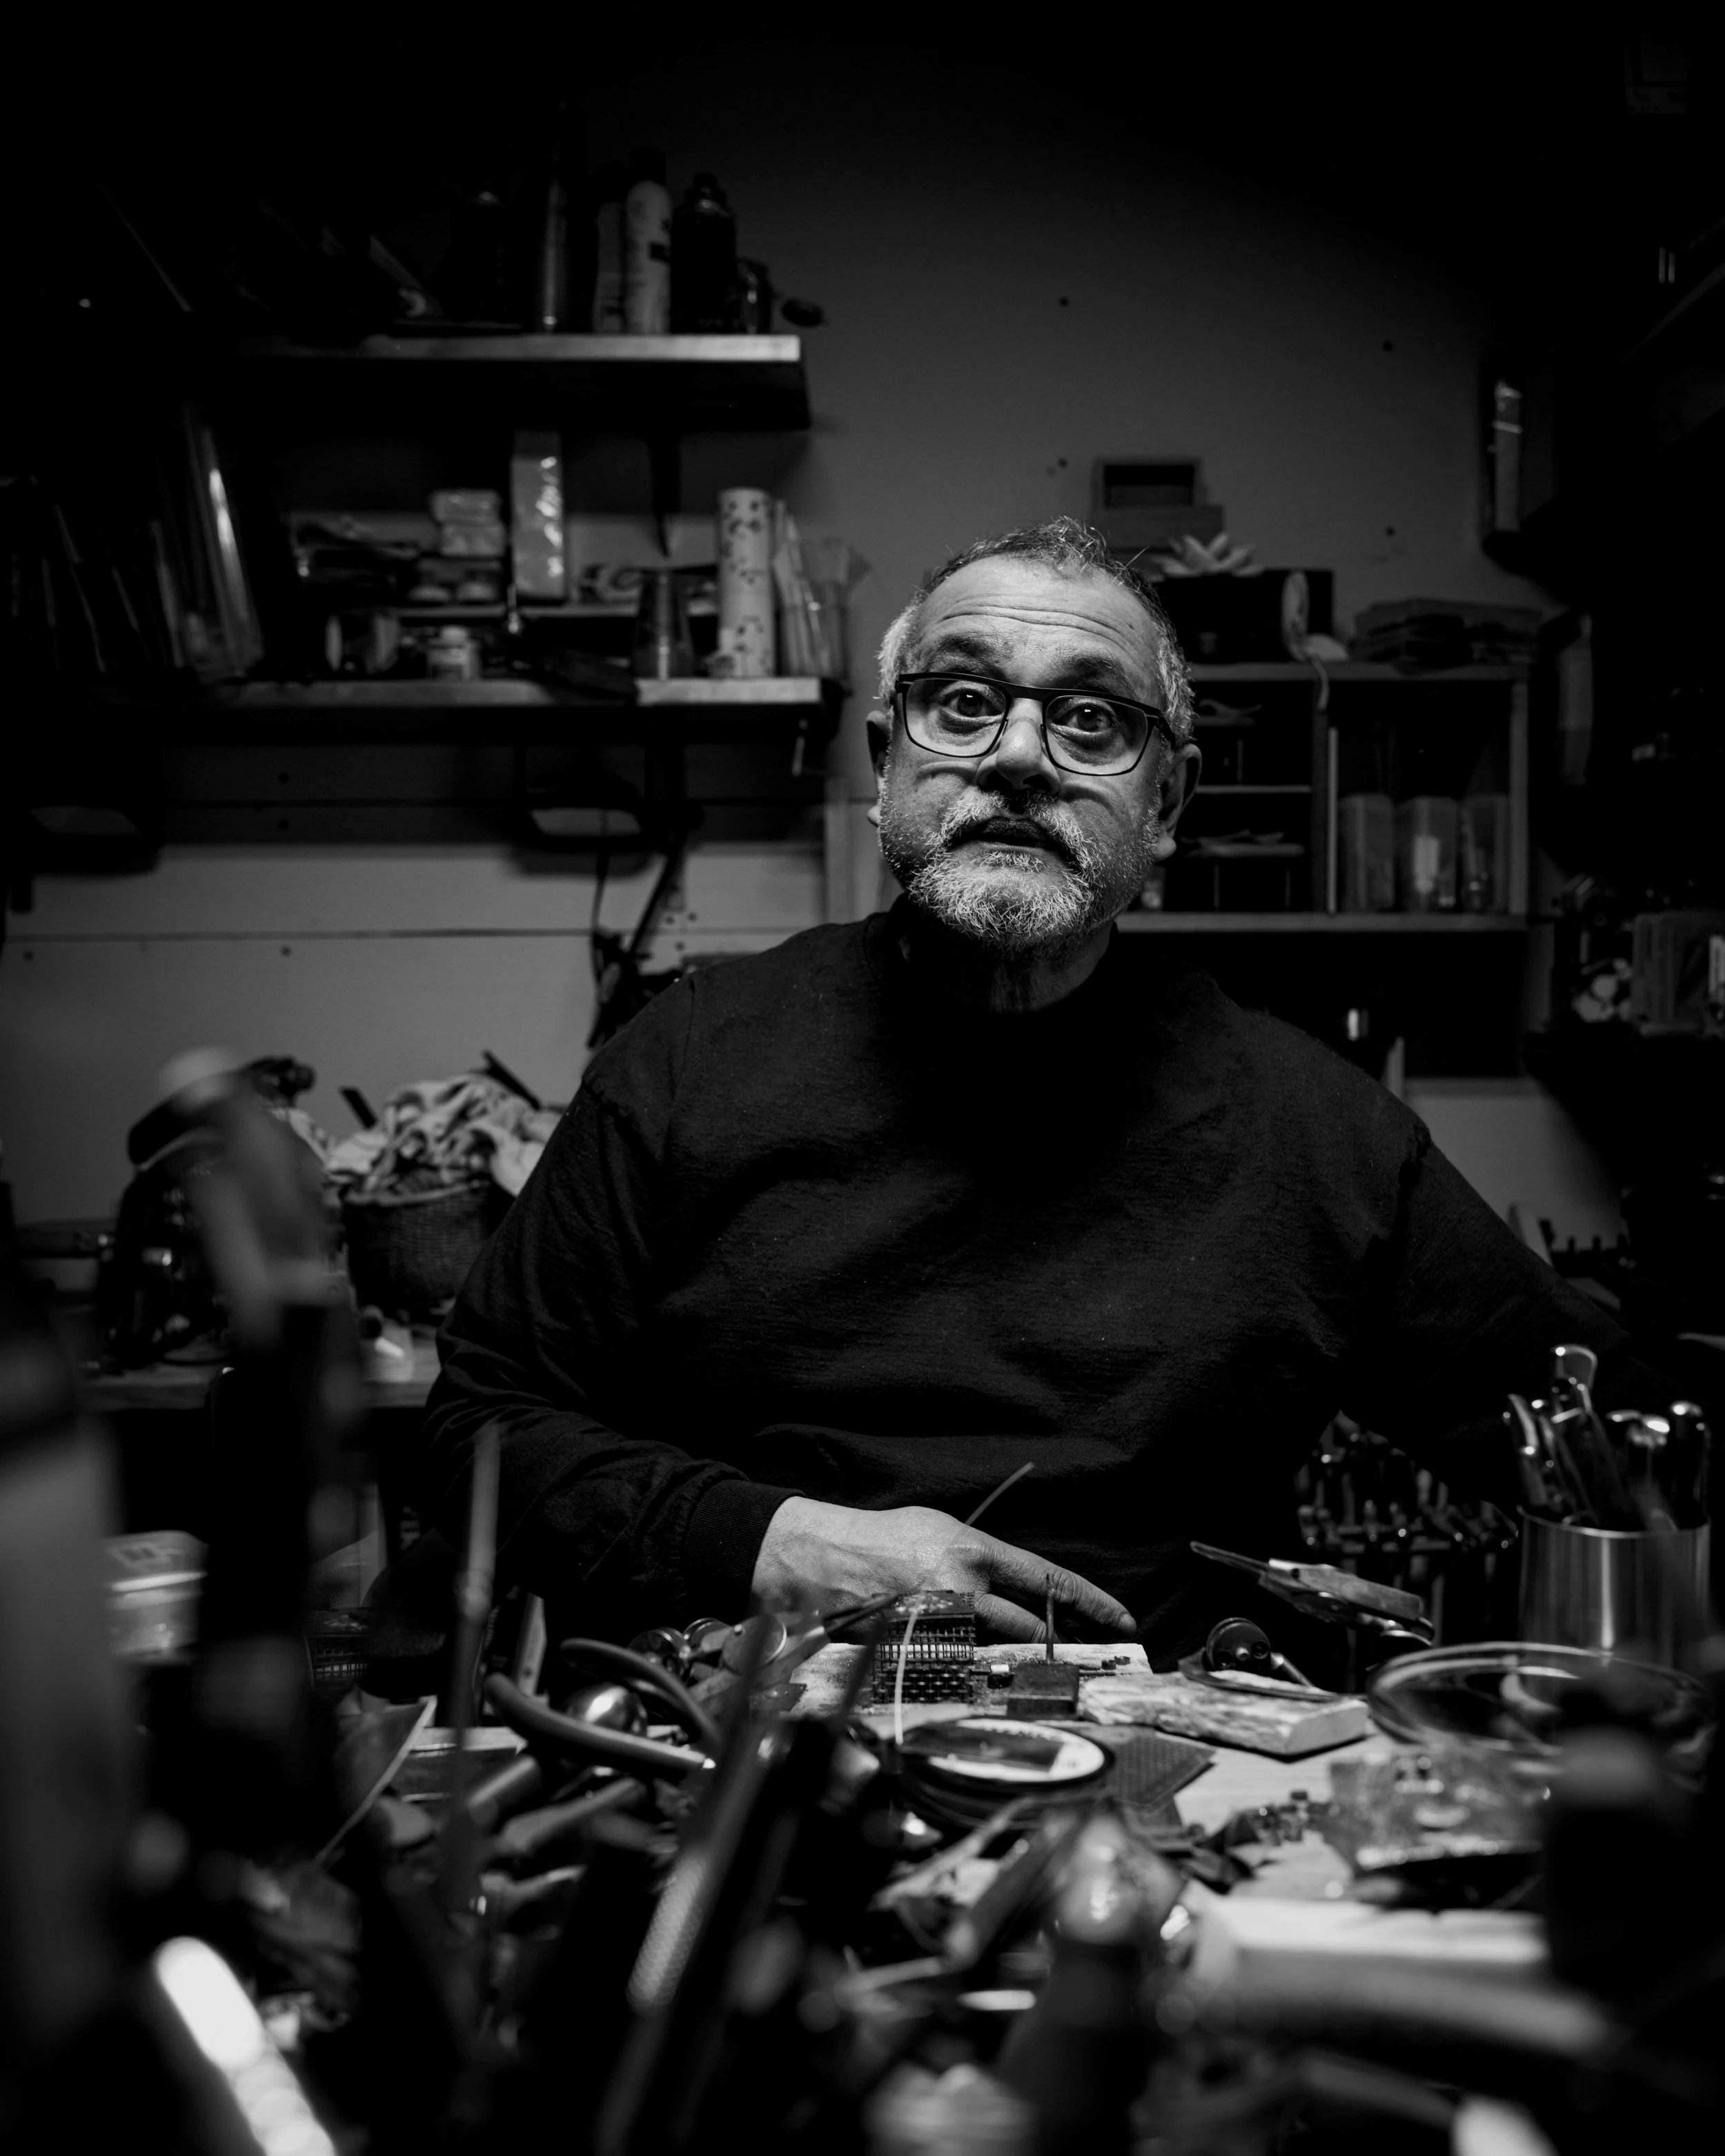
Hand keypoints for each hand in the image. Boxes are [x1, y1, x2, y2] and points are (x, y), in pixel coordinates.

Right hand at [751, 1496, 1135, 1643]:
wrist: (817, 1556)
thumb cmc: (881, 1538)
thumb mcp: (940, 1531)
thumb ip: (982, 1560)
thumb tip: (1019, 1585)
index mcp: (973, 1552)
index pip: (1049, 1579)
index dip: (1093, 1602)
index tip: (1125, 1619)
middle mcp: (961, 1589)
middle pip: (1028, 1627)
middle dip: (1053, 1641)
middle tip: (1073, 1652)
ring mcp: (938, 1625)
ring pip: (994, 1652)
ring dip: (1004, 1657)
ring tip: (998, 1652)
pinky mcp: (914, 1651)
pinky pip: (957, 1667)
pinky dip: (963, 1666)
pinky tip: (949, 1655)